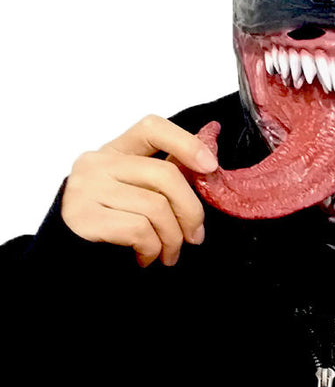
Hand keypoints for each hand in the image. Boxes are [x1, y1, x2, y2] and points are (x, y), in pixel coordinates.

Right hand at [61, 114, 218, 266]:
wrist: (72, 258)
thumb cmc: (113, 223)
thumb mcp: (139, 191)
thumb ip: (168, 174)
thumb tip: (210, 153)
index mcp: (116, 151)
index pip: (152, 128)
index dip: (187, 143)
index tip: (211, 167)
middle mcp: (98, 162)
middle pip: (165, 175)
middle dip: (191, 211)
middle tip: (195, 237)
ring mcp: (87, 187)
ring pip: (156, 207)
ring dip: (172, 239)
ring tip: (169, 254)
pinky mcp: (83, 216)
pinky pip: (139, 229)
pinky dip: (152, 248)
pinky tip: (146, 257)